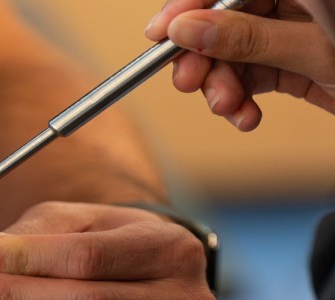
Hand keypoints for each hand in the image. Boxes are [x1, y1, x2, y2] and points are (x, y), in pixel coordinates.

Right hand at [145, 0, 334, 130]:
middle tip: (189, 81)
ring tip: (227, 107)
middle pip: (219, 23)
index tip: (160, 34)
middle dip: (201, 58)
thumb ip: (248, 38)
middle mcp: (287, 5)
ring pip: (228, 56)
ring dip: (219, 88)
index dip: (188, 7)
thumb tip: (187, 29)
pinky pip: (247, 79)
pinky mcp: (287, 64)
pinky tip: (245, 116)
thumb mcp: (311, 49)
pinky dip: (239, 103)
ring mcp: (285, 35)